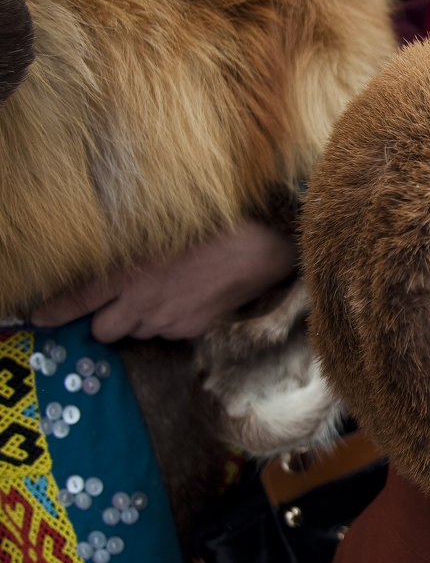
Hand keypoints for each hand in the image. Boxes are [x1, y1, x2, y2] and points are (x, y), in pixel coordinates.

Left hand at [32, 220, 298, 341]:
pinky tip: (185, 300)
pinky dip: (168, 322)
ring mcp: (168, 320)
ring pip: (138, 332)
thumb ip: (130, 254)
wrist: (258, 251)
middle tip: (116, 305)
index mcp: (129, 274)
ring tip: (160, 296)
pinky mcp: (191, 330)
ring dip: (139, 320)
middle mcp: (143, 303)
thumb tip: (112, 267)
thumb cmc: (210, 229)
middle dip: (105, 321)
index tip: (38, 319)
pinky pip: (168, 332)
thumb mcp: (159, 232)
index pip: (79, 298)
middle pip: (104, 331)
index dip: (55, 311)